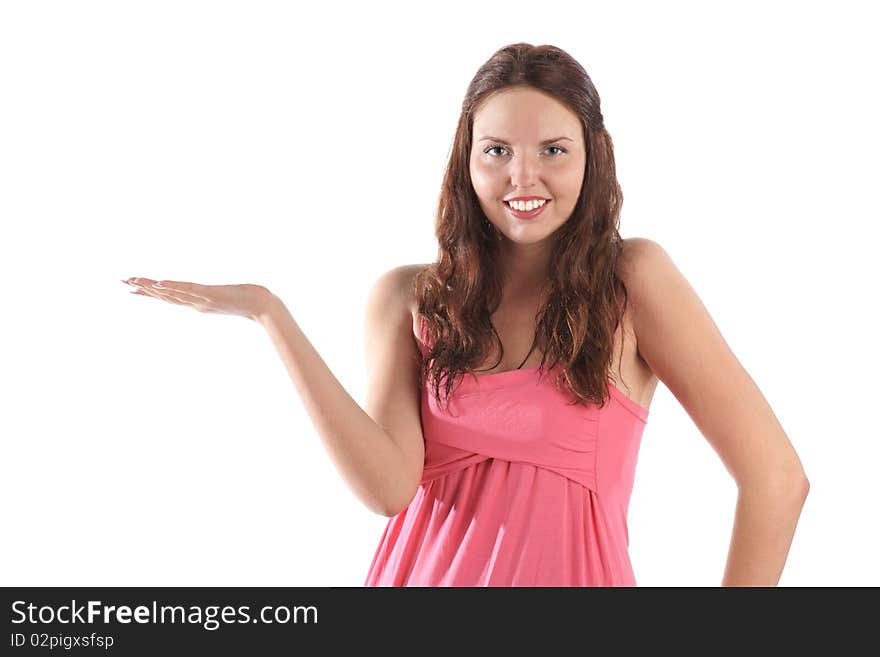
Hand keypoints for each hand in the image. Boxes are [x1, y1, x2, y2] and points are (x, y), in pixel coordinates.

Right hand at [122, 276, 274, 320]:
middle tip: (123, 283)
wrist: (264, 307)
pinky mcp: (211, 295)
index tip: (132, 289)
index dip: (150, 294)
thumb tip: (216, 291)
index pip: (169, 297)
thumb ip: (220, 294)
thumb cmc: (250, 301)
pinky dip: (174, 287)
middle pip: (165, 296)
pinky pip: (189, 290)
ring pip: (173, 294)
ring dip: (153, 288)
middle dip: (144, 290)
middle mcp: (196, 303)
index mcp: (198, 303)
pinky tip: (160, 284)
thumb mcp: (229, 296)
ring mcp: (202, 300)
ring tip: (134, 282)